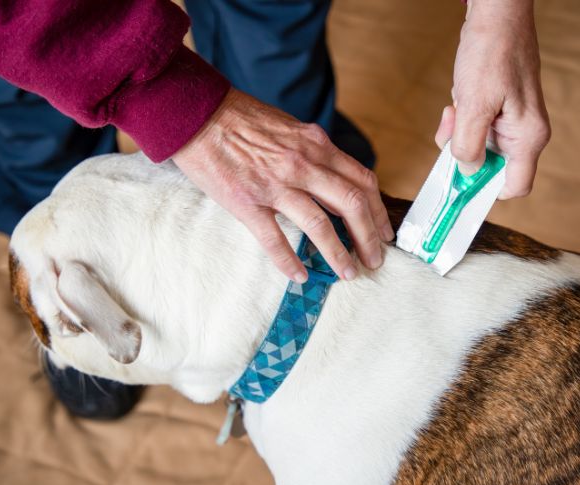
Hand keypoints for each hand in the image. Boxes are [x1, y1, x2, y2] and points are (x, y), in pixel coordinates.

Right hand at [173, 89, 393, 282]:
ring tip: (348, 273)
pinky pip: (275, 239)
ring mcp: (275, 184)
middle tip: (374, 261)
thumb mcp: (290, 129)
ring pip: (320, 225)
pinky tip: (299, 275)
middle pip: (351, 205)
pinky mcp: (247, 202)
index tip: (383, 233)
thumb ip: (315, 154)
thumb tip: (335, 181)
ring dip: (338, 253)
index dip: (378, 211)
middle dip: (368, 238)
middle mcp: (302, 164)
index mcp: (316, 145)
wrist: (196, 113)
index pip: (362, 180)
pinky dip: (289, 261)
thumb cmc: (241, 120)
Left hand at [435, 0, 550, 198]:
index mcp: (528, 137)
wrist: (497, 13)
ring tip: (454, 109)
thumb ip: (469, 144)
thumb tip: (467, 170)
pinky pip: (476, 129)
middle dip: (465, 155)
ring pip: (480, 148)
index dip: (487, 191)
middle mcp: (524, 133)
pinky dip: (461, 121)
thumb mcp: (474, 104)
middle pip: (491, 168)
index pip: (515, 186)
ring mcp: (512, 121)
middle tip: (451, 131)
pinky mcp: (499, 110)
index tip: (460, 185)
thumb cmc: (493, 51)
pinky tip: (457, 101)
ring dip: (459, 135)